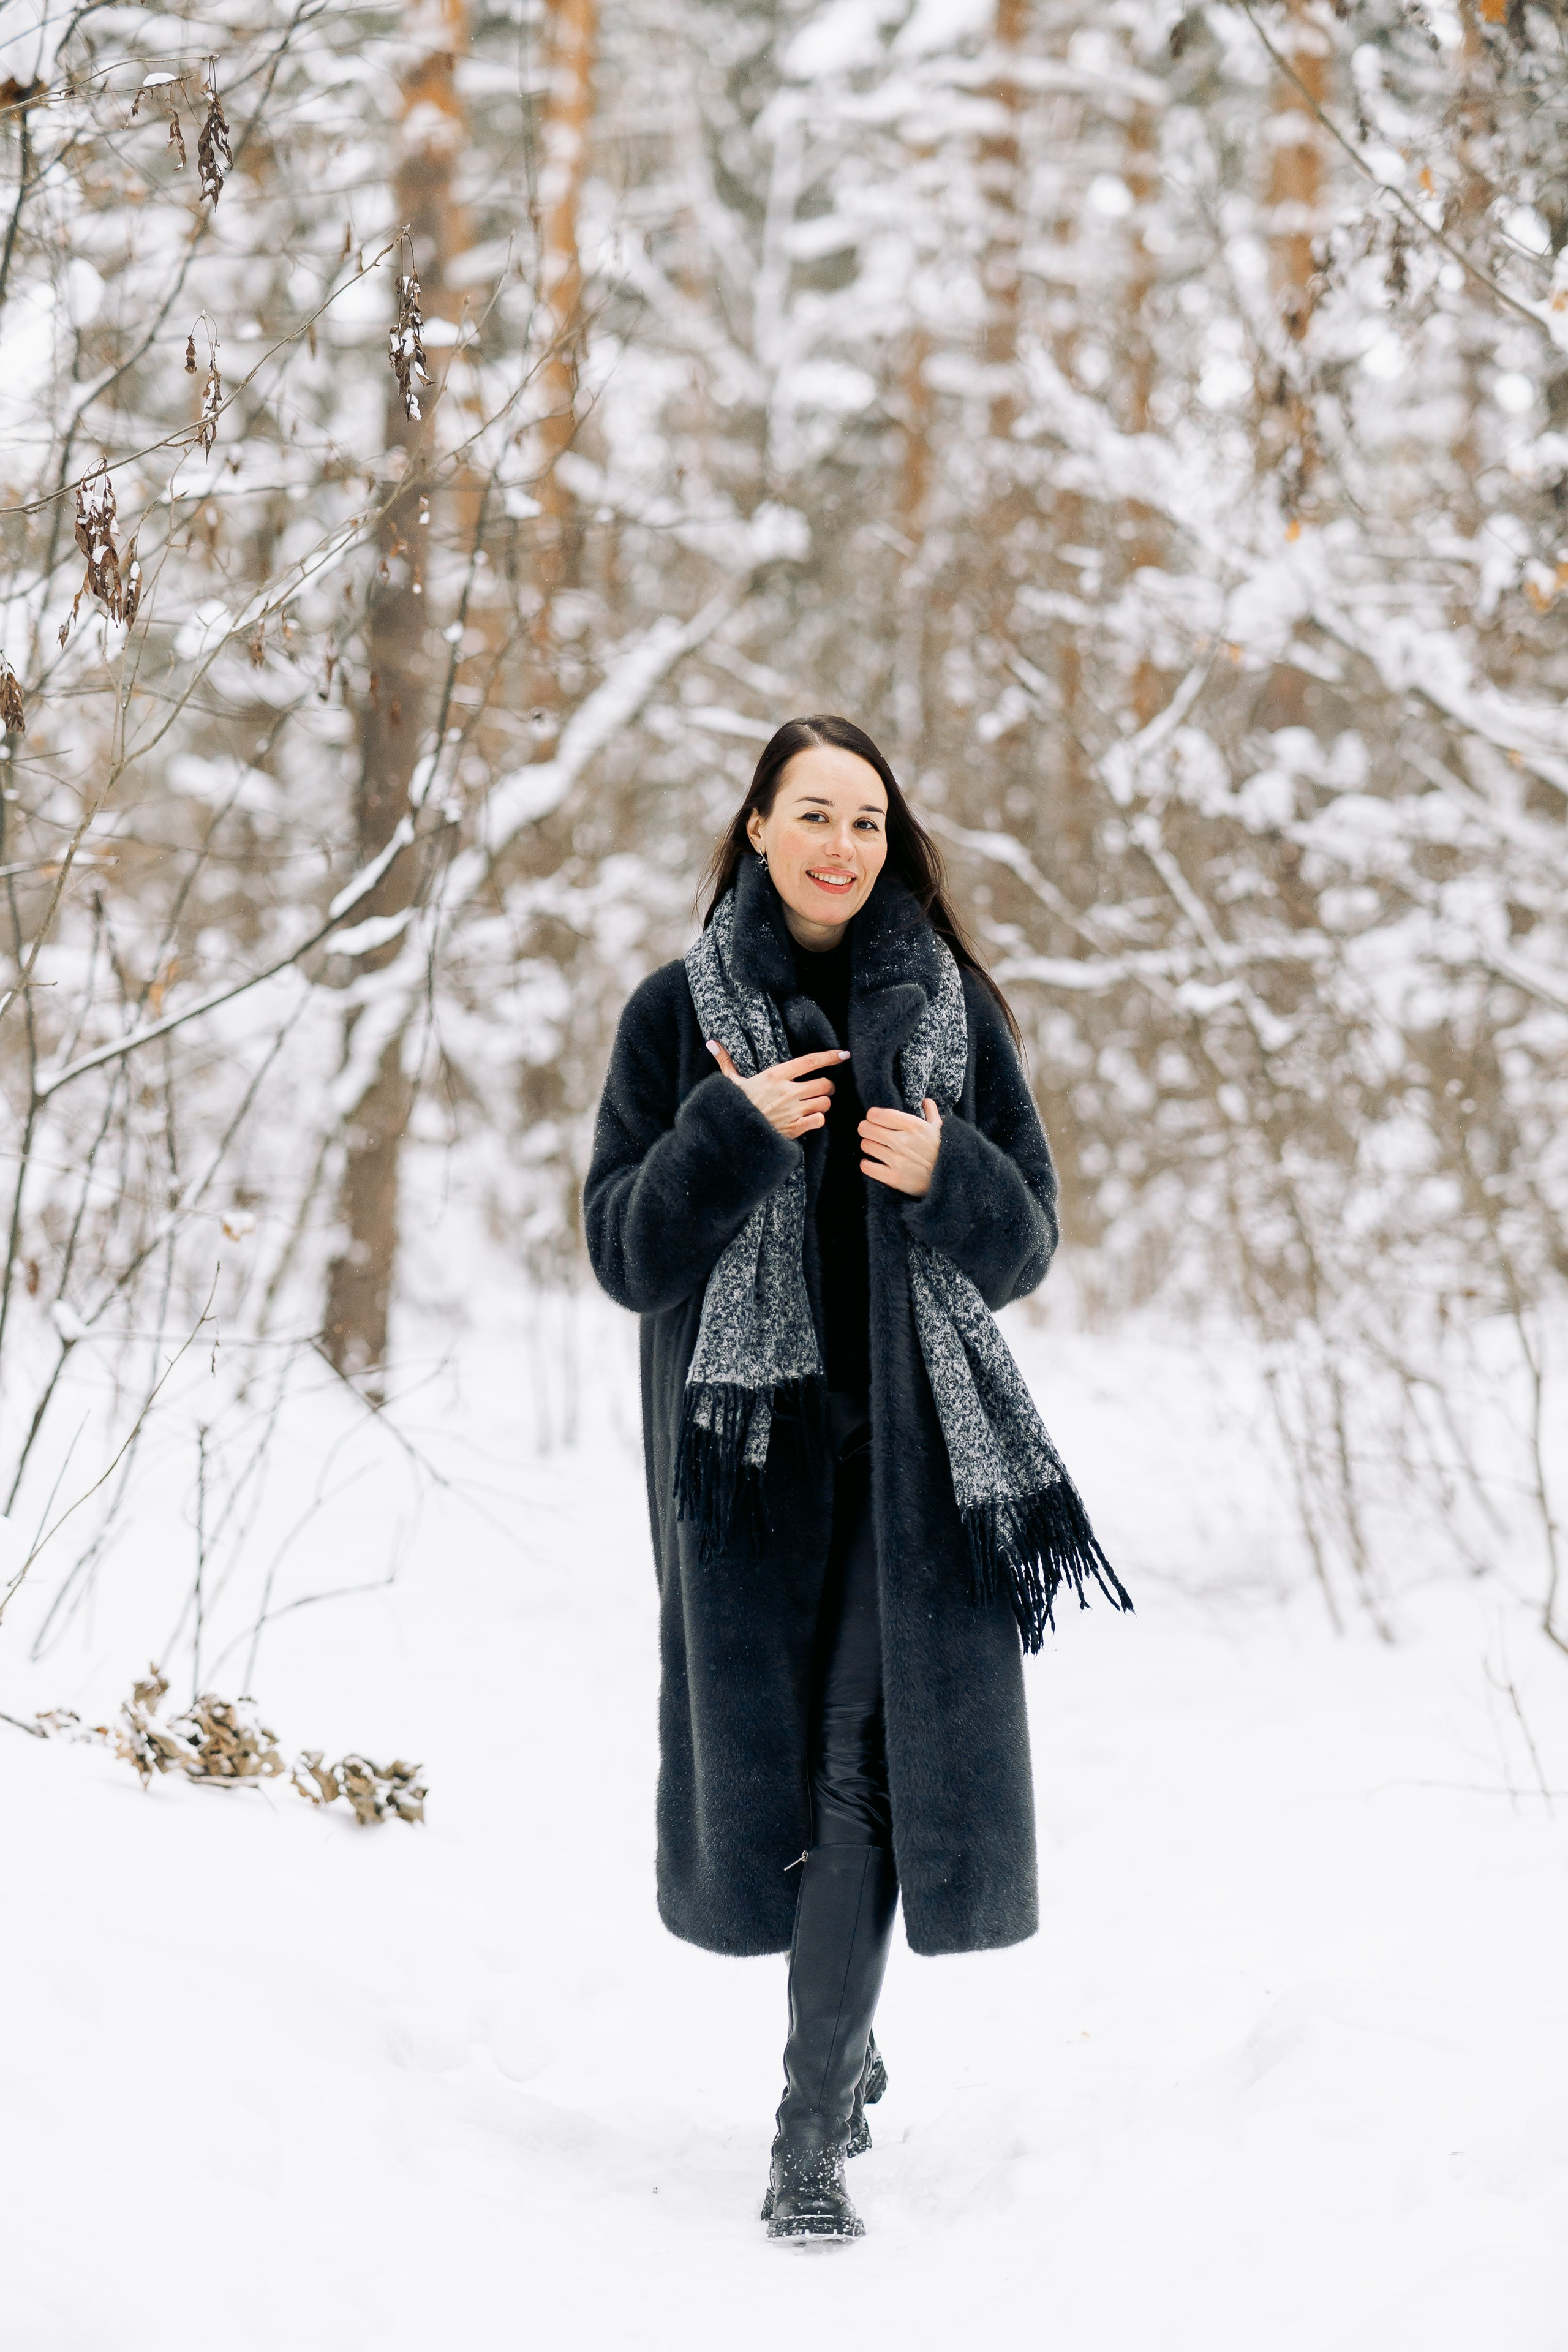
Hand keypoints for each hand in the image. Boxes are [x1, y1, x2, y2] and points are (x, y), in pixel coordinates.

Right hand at [707, 1040, 848, 1139]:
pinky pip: (819, 1120)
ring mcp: (793, 1111)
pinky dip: (819, 1119)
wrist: (732, 1133)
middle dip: (829, 1086)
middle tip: (824, 1088)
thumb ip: (726, 1061)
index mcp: (775, 1076)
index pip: (810, 1062)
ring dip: (824, 1104)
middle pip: (825, 1084)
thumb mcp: (730, 1082)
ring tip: (816, 1104)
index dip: (830, 1057)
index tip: (843, 1054)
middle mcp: (787, 1091)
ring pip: (825, 1103)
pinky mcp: (794, 1128)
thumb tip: (711, 1043)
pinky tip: (812, 1119)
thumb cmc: (734, 1105)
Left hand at [860, 1101, 941, 1195]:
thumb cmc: (940, 1150)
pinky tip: (874, 1163)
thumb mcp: (938, 1128)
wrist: (948, 1178)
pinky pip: (867, 1166)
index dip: (872, 1116)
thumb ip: (930, 1112)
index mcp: (912, 1125)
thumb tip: (926, 1101)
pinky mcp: (893, 1178)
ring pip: (865, 1145)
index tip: (875, 1120)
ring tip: (875, 1148)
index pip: (875, 1114)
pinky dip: (867, 1164)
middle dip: (867, 1130)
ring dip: (869, 1146)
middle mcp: (902, 1141)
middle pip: (865, 1128)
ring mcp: (897, 1160)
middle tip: (872, 1134)